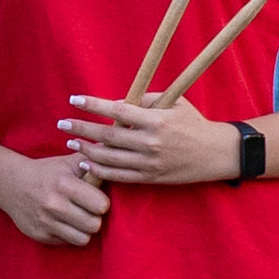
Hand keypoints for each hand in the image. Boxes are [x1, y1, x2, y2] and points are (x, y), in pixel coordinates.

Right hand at [0, 158, 112, 247]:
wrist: (11, 184)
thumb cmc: (47, 172)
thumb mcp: (68, 161)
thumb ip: (93, 157)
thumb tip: (115, 145)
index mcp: (64, 184)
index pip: (101, 205)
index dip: (101, 202)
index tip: (95, 198)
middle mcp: (54, 204)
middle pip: (94, 224)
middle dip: (94, 218)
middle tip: (87, 210)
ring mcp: (45, 222)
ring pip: (83, 239)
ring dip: (83, 230)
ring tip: (78, 219)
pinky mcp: (40, 235)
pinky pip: (67, 243)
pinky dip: (69, 235)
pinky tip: (64, 223)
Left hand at [58, 94, 235, 190]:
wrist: (216, 154)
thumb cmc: (193, 123)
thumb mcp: (174, 104)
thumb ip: (144, 101)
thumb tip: (115, 103)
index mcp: (156, 121)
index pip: (117, 110)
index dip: (93, 105)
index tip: (74, 100)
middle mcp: (150, 143)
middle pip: (107, 135)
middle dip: (81, 128)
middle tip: (62, 123)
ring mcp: (149, 163)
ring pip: (108, 158)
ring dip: (85, 150)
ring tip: (70, 141)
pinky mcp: (149, 178)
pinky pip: (118, 176)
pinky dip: (99, 170)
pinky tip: (86, 162)